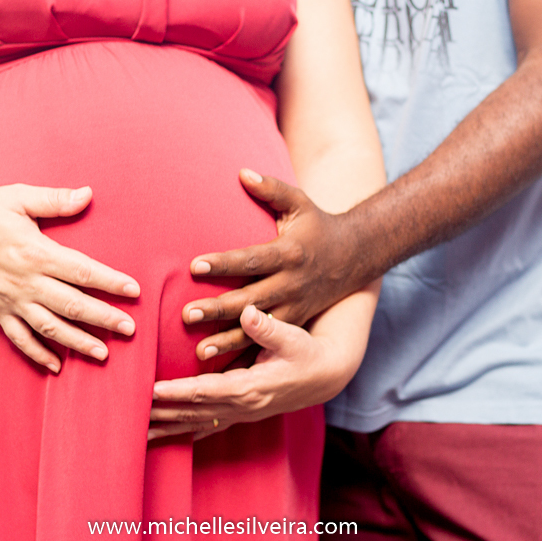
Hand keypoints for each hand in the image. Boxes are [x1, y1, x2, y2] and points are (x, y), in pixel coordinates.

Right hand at [0, 183, 139, 372]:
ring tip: (104, 353)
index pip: (81, 270)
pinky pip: (19, 338)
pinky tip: (57, 366)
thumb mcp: (19, 197)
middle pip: (72, 304)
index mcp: (35, 252)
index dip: (110, 281)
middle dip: (103, 318)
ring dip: (77, 341)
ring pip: (49, 326)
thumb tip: (88, 194)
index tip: (133, 290)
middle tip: (130, 328)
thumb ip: (55, 199)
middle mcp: (25, 281)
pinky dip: (37, 354)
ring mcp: (10, 300)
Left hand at [149, 305, 361, 440]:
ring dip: (168, 427)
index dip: (180, 391)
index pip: (208, 391)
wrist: (326, 375)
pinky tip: (164, 436)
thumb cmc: (307, 352)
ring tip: (137, 431)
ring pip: (197, 423)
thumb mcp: (292, 337)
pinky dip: (183, 431)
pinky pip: (207, 426)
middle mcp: (243, 405)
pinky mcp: (241, 414)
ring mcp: (242, 414)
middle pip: (195, 412)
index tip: (153, 390)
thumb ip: (268, 328)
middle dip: (163, 412)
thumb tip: (249, 313)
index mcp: (251, 387)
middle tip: (129, 412)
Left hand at [183, 169, 365, 358]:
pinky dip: (246, 354)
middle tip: (186, 314)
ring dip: (229, 340)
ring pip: (258, 328)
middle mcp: (291, 283)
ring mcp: (294, 307)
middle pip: (250, 299)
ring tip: (200, 350)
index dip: (223, 262)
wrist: (355, 257)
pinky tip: (222, 368)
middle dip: (218, 308)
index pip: (250, 259)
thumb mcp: (299, 203)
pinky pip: (268, 342)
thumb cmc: (317, 225)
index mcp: (289, 253)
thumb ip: (271, 189)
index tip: (194, 265)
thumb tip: (242, 172)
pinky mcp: (294, 323)